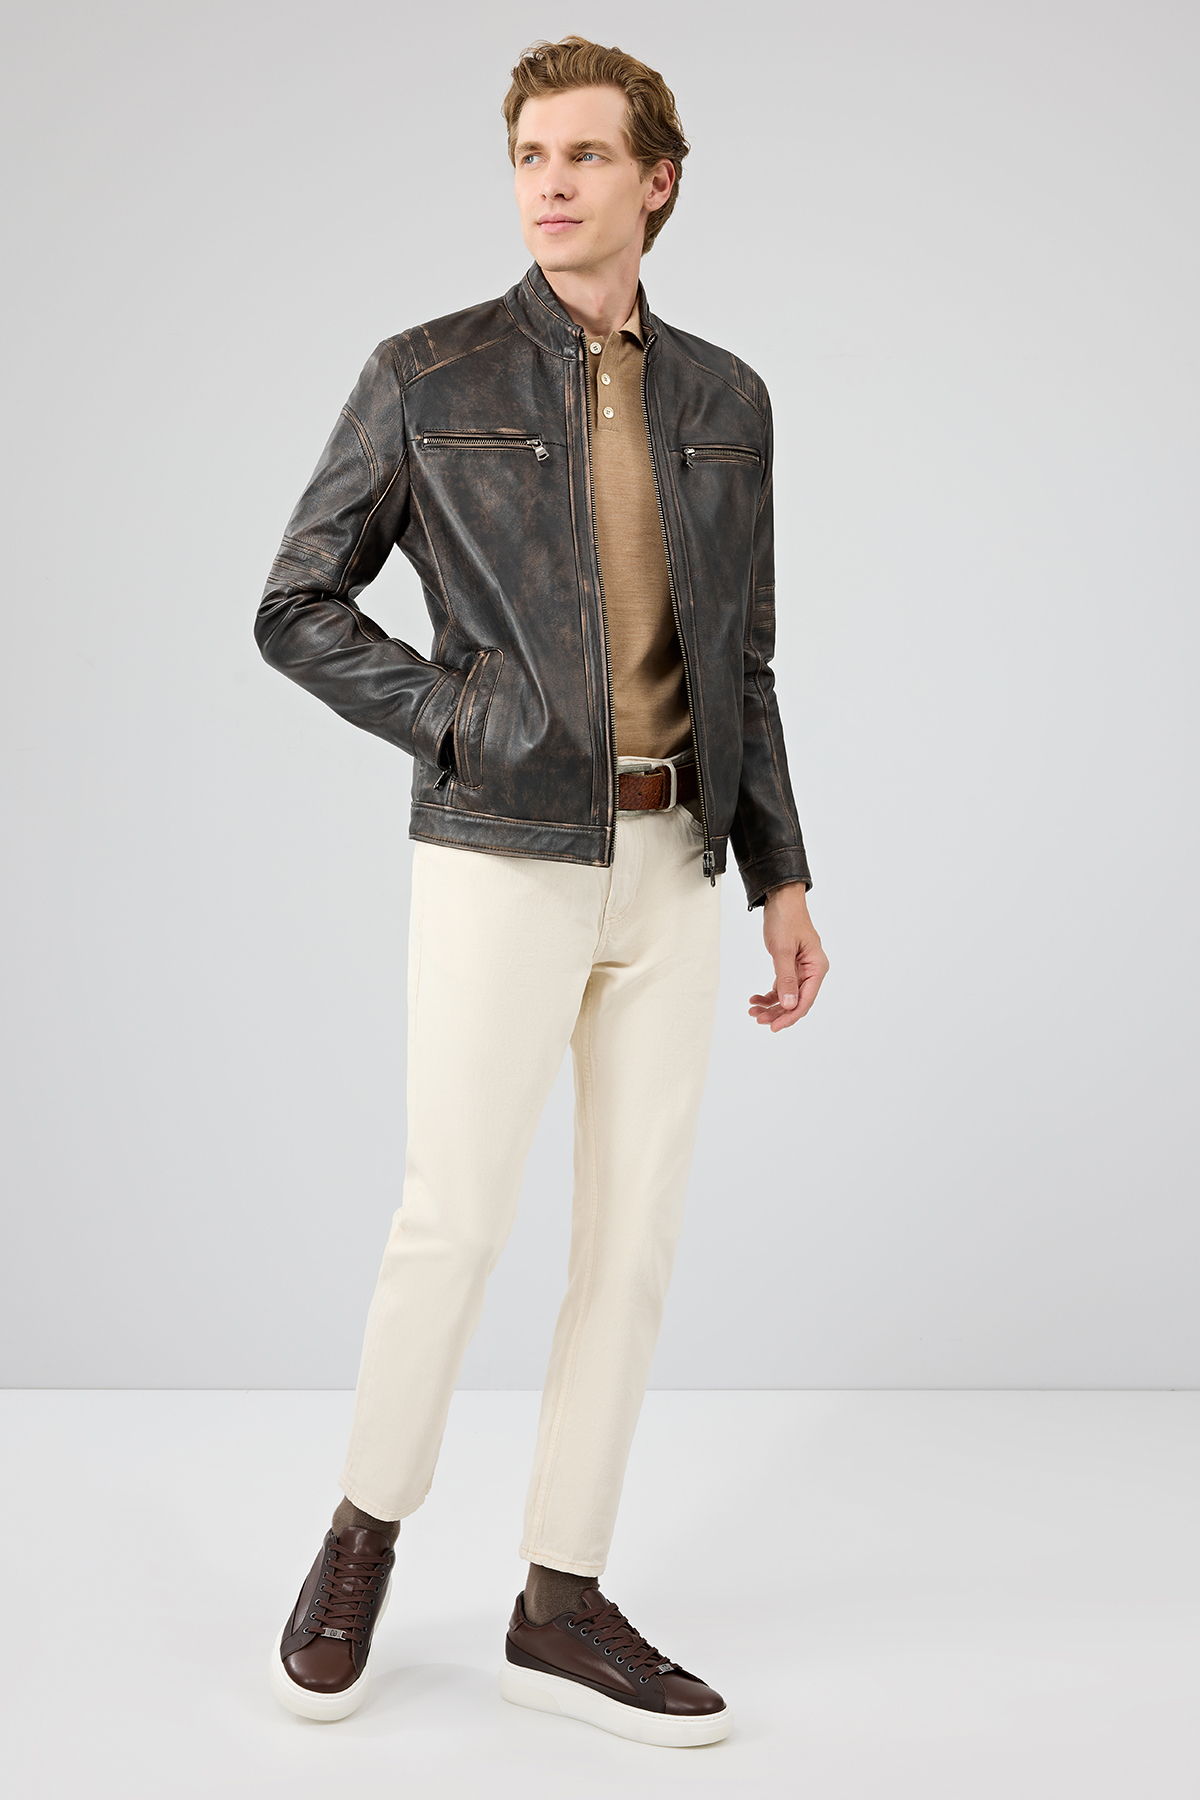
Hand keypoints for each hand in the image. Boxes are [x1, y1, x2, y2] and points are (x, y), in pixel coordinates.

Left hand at [749, 882, 827, 1031]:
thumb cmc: (785, 919)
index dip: (790, 1016)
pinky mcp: (790, 966)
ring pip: (788, 996)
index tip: (773, 1027)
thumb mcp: (783, 950)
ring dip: (771, 1006)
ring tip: (753, 1011)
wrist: (781, 899)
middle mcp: (812, 971)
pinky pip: (781, 986)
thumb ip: (786, 979)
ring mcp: (801, 969)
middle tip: (757, 1019)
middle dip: (777, 1013)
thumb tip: (790, 1005)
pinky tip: (755, 998)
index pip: (806, 1000)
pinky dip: (769, 994)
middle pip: (797, 1001)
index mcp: (817, 967)